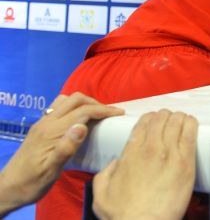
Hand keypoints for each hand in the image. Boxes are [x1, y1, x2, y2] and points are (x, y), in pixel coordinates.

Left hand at [0, 92, 122, 215]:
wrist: (8, 188)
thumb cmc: (32, 182)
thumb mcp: (51, 170)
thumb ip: (66, 148)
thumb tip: (82, 126)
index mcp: (52, 131)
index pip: (83, 111)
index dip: (103, 110)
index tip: (120, 114)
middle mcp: (47, 121)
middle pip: (75, 99)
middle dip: (96, 103)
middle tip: (110, 115)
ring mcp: (42, 123)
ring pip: (66, 100)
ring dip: (83, 103)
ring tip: (96, 115)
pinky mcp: (40, 127)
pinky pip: (59, 107)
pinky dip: (74, 107)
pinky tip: (79, 120)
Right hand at [92, 110, 197, 219]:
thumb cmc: (123, 214)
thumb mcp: (101, 192)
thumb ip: (106, 172)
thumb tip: (115, 163)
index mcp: (131, 153)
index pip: (143, 122)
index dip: (150, 118)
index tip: (154, 121)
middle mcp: (150, 148)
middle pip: (161, 118)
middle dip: (165, 116)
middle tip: (169, 121)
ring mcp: (169, 153)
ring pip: (177, 121)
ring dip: (179, 118)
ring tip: (181, 120)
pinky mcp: (186, 162)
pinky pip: (190, 133)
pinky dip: (191, 124)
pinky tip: (191, 123)